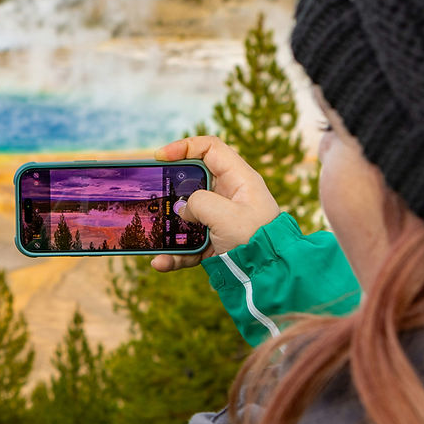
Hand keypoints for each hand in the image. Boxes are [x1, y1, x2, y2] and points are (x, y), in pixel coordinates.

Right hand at [149, 136, 279, 271]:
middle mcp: (229, 195)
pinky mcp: (214, 241)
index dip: (184, 147)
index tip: (160, 157)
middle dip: (170, 188)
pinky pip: (188, 242)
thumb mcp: (225, 216)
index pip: (210, 148)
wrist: (271, 276)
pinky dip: (174, 253)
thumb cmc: (256, 240)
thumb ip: (198, 203)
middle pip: (192, 181)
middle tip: (152, 194)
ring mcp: (220, 219)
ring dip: (168, 226)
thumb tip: (181, 210)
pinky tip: (161, 262)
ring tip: (153, 235)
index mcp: (239, 179)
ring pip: (186, 215)